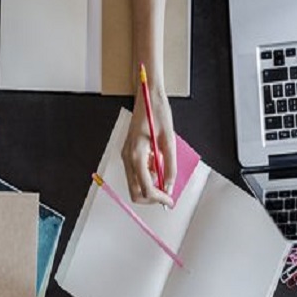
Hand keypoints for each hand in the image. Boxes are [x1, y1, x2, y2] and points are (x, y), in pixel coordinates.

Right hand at [121, 85, 175, 205]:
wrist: (147, 97)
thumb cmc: (158, 114)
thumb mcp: (169, 142)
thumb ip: (169, 167)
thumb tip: (169, 187)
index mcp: (136, 155)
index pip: (145, 188)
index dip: (159, 198)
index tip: (170, 200)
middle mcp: (127, 157)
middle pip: (135, 191)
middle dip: (151, 198)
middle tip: (167, 194)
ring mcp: (126, 155)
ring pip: (135, 184)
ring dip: (150, 186)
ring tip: (163, 173)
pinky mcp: (128, 152)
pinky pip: (136, 173)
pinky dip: (147, 176)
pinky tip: (157, 164)